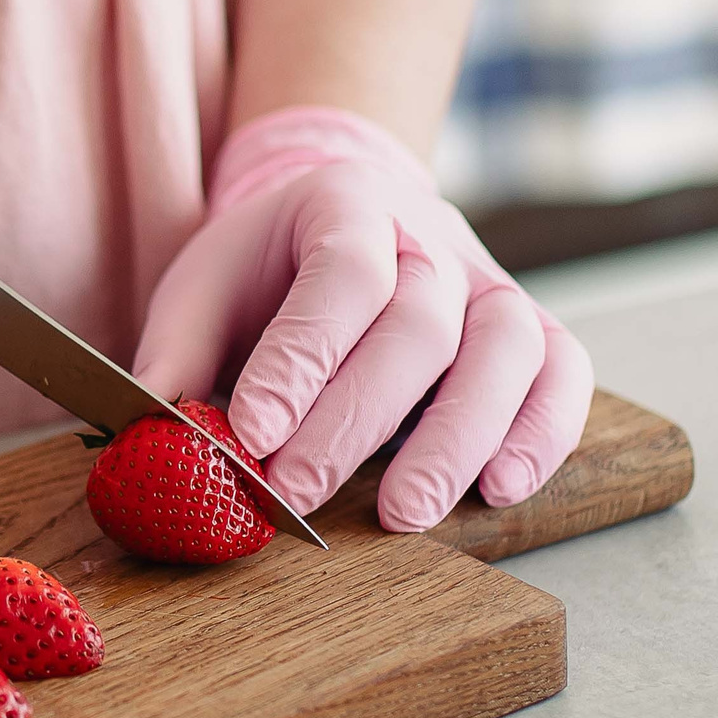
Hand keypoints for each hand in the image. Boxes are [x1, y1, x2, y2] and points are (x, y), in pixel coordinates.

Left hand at [134, 108, 591, 530]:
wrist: (346, 215)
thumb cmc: (269, 266)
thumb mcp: (204, 286)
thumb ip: (176, 358)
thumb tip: (152, 442)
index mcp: (348, 204)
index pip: (342, 274)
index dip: (302, 358)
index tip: (252, 434)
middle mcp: (435, 237)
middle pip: (421, 323)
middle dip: (355, 419)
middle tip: (298, 493)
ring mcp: (494, 283)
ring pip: (509, 347)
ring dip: (460, 437)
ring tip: (406, 513)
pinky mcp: (534, 331)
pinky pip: (565, 375)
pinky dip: (543, 433)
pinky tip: (499, 489)